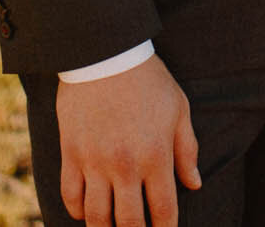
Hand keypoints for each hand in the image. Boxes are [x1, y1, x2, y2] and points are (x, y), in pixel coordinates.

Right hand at [57, 54, 202, 225]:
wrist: (105, 54)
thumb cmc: (148, 79)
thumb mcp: (179, 109)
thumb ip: (186, 150)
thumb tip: (194, 184)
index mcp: (156, 155)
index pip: (163, 210)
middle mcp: (125, 165)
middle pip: (129, 223)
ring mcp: (95, 162)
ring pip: (97, 217)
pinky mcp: (71, 153)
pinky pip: (70, 196)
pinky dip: (77, 211)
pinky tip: (86, 213)